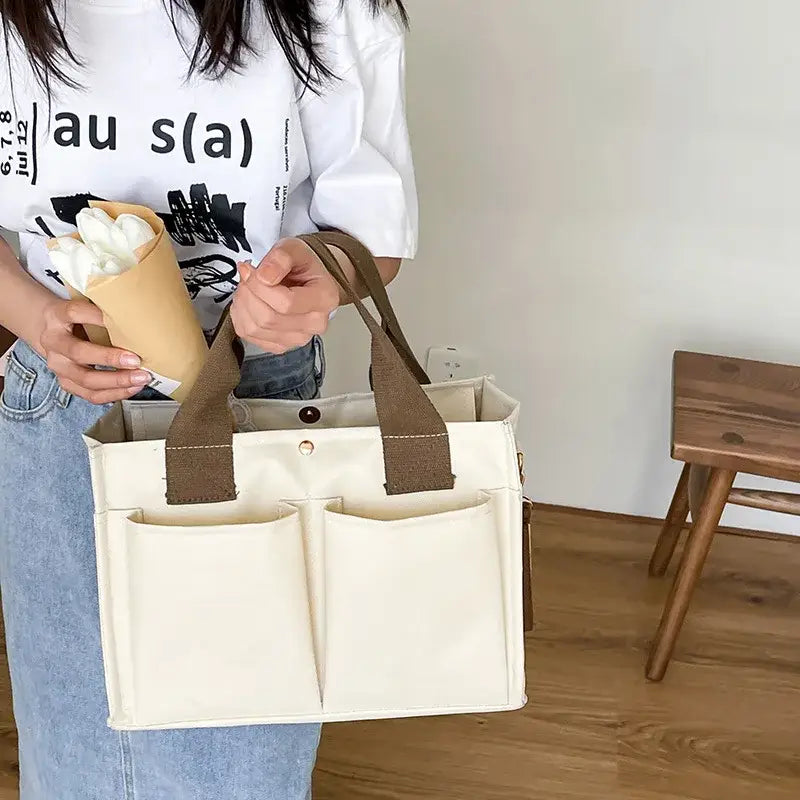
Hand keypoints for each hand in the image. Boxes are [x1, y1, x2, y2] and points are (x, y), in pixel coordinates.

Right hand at [36, 298, 151, 404]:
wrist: (52, 331)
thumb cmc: (78, 318)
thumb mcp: (85, 306)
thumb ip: (104, 309)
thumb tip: (139, 316)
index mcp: (56, 315)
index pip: (74, 312)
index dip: (97, 316)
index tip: (123, 321)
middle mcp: (53, 341)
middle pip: (78, 352)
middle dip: (110, 358)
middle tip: (136, 360)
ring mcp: (59, 365)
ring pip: (86, 379)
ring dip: (117, 381)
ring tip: (140, 378)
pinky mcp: (67, 383)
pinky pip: (91, 395)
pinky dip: (115, 393)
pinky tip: (132, 387)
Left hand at [231, 238, 339, 352]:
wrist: (307, 280)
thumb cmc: (303, 266)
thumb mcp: (294, 248)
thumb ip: (281, 257)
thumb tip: (264, 276)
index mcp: (324, 299)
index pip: (286, 303)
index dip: (260, 286)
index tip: (251, 269)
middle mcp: (315, 324)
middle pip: (268, 318)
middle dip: (248, 293)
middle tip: (247, 276)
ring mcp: (298, 338)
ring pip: (255, 328)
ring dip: (242, 304)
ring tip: (247, 287)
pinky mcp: (281, 345)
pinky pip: (249, 335)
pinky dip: (241, 317)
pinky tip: (248, 302)